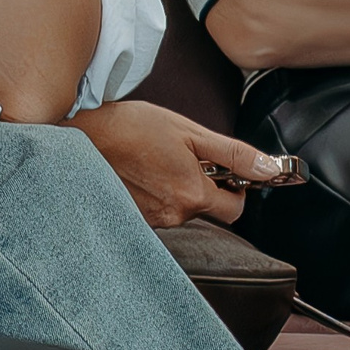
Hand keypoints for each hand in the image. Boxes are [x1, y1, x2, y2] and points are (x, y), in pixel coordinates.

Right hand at [71, 99, 291, 228]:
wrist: (80, 137)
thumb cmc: (131, 127)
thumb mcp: (189, 132)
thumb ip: (232, 154)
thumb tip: (268, 168)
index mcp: (192, 194)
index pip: (235, 209)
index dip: (236, 188)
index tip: (224, 170)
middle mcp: (173, 216)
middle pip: (206, 208)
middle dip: (203, 184)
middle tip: (182, 155)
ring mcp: (151, 221)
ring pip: (180, 208)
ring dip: (177, 187)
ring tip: (155, 159)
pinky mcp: (132, 220)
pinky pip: (158, 210)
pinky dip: (156, 193)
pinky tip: (140, 171)